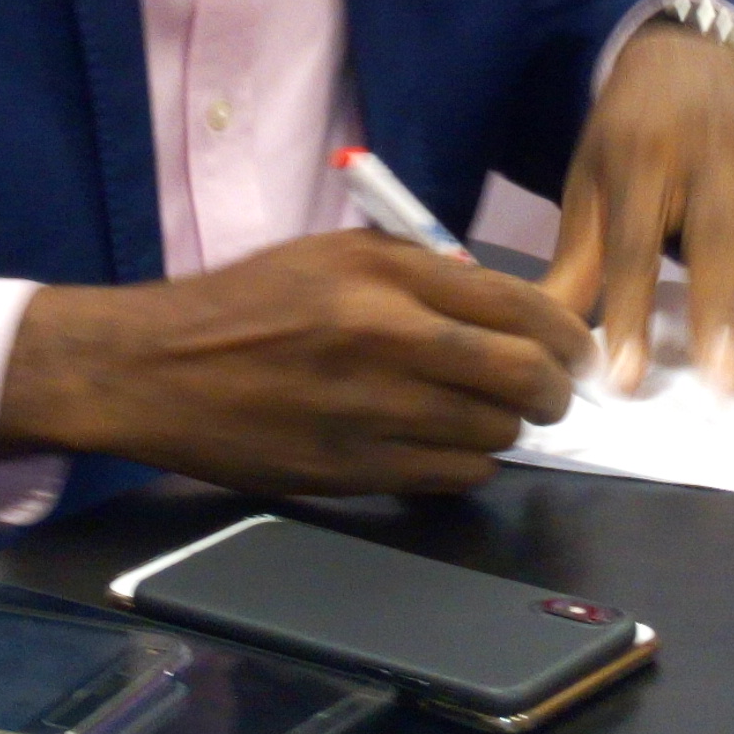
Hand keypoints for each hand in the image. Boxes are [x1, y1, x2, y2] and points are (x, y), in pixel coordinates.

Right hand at [0, 233, 590, 496]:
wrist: (157, 368)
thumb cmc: (245, 304)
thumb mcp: (334, 254)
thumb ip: (420, 272)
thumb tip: (502, 306)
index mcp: (386, 275)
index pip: (520, 307)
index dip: (566, 335)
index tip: (577, 350)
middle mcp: (388, 340)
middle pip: (522, 377)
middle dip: (552, 392)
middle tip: (549, 395)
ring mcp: (373, 411)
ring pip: (493, 435)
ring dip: (504, 431)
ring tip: (483, 418)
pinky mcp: (354, 471)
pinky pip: (451, 478)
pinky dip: (465, 466)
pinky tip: (445, 449)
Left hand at [541, 25, 733, 400]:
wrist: (688, 55)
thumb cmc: (628, 134)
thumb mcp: (588, 182)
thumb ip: (577, 261)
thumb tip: (550, 338)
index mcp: (641, 155)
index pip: (634, 243)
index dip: (630, 312)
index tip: (627, 379)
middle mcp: (710, 155)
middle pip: (718, 237)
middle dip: (720, 313)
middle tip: (725, 388)